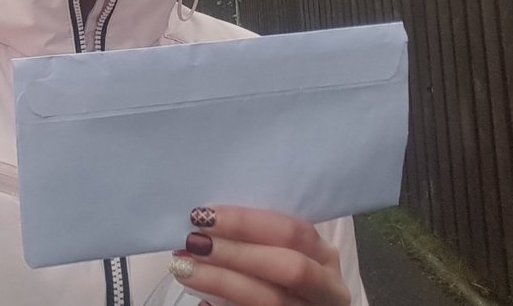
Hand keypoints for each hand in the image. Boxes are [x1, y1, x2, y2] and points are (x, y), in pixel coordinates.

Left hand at [167, 205, 349, 305]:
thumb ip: (254, 237)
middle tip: (194, 242)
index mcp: (324, 256)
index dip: (248, 222)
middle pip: (288, 267)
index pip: (294, 231)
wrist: (289, 303)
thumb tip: (204, 219)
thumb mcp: (280, 251)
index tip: (205, 215)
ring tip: (185, 268)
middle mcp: (328, 288)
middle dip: (236, 253)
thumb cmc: (278, 269)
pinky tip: (200, 299)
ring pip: (270, 299)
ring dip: (222, 281)